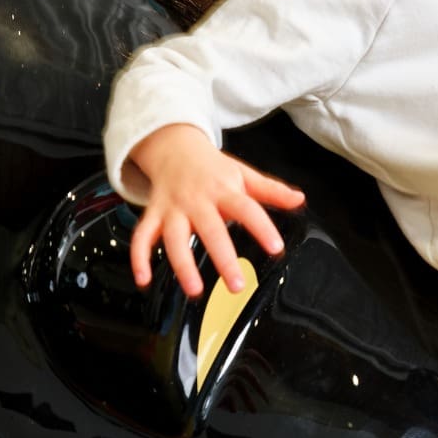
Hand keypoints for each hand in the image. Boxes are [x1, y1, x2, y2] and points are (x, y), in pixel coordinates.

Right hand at [127, 124, 305, 296]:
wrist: (174, 148)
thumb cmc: (211, 168)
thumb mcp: (243, 174)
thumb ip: (270, 190)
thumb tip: (299, 199)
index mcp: (223, 190)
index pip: (246, 209)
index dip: (261, 228)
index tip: (275, 247)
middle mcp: (196, 201)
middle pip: (210, 230)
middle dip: (223, 259)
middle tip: (237, 285)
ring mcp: (172, 209)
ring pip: (174, 238)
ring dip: (182, 265)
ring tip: (194, 290)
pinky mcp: (153, 215)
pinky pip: (141, 237)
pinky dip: (138, 258)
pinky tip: (143, 280)